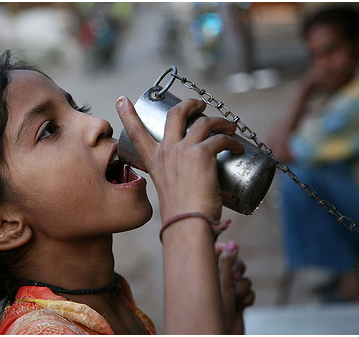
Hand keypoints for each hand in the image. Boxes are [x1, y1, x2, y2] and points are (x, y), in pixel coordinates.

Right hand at [116, 97, 243, 221]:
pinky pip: (220, 139)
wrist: (187, 223)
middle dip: (189, 104)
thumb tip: (198, 181)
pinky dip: (232, 141)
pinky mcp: (201, 153)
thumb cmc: (181, 213)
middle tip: (200, 105)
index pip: (136, 132)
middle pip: (175, 114)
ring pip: (203, 121)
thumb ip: (179, 180)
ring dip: (219, 121)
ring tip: (228, 127)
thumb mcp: (170, 189)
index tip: (121, 99)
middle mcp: (166, 151)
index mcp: (154, 160)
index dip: (128, 114)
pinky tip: (237, 148)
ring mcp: (183, 150)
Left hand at [215, 240, 254, 334]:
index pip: (216, 251)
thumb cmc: (214, 310)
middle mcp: (216, 280)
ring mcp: (227, 290)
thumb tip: (233, 243)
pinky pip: (249, 292)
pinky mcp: (237, 301)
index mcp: (206, 272)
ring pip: (243, 278)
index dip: (225, 248)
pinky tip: (241, 306)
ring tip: (234, 298)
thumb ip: (227, 262)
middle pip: (234, 262)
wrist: (220, 334)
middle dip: (239, 269)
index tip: (231, 249)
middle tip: (235, 276)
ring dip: (242, 288)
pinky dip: (248, 298)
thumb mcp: (221, 282)